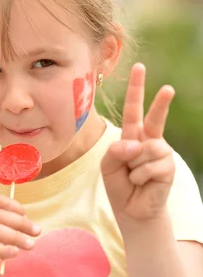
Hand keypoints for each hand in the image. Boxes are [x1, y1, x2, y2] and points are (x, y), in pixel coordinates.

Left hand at [101, 63, 175, 227]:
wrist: (132, 210)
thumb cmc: (119, 184)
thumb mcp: (108, 165)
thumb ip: (116, 151)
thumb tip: (136, 145)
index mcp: (132, 135)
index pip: (134, 109)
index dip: (137, 89)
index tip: (140, 67)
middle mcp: (149, 141)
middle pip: (154, 118)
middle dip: (161, 102)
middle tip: (168, 87)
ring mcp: (161, 153)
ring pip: (145, 150)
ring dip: (134, 167)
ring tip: (135, 176)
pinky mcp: (169, 167)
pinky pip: (150, 166)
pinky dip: (140, 177)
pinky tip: (143, 183)